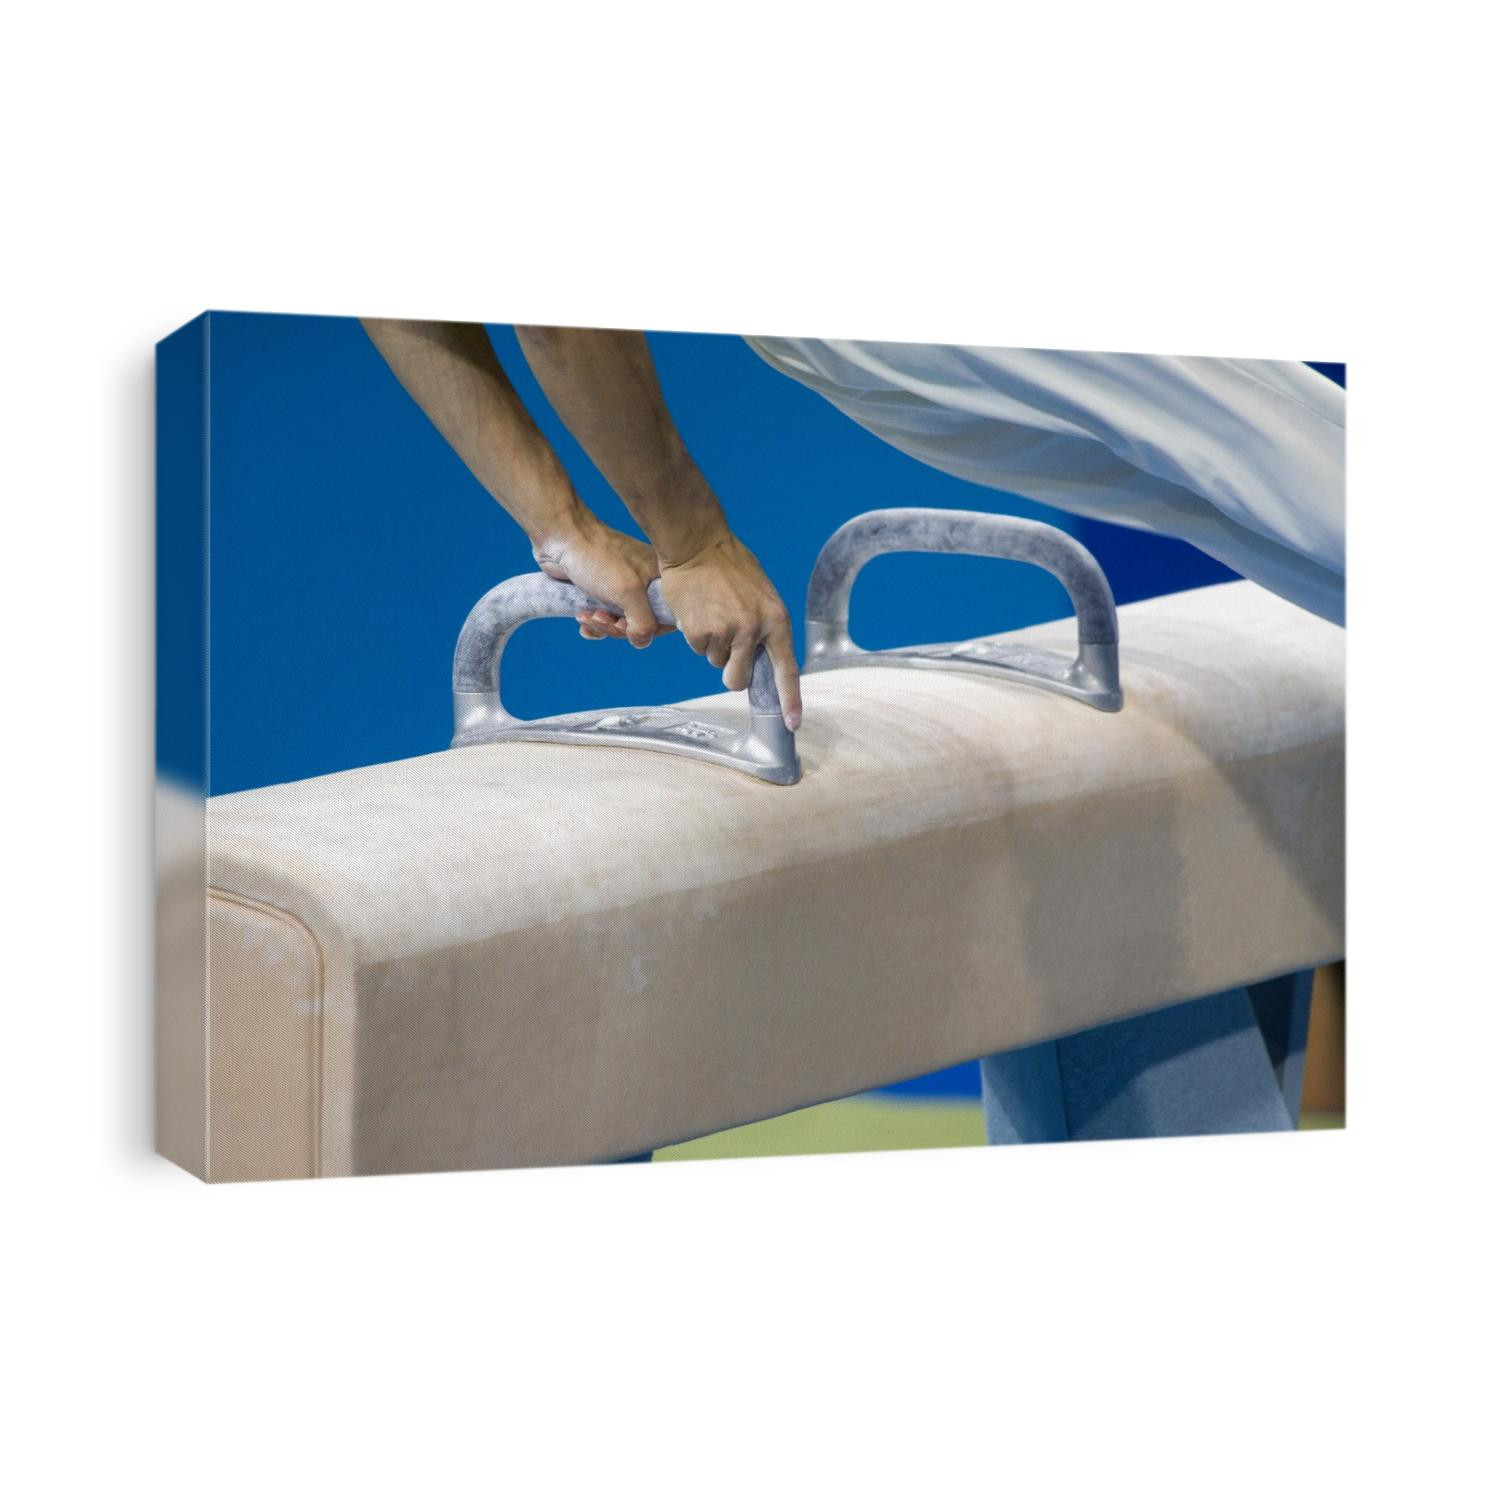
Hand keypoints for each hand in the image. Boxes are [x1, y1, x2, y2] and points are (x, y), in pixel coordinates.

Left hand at [531, 512, 673, 647]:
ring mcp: (623, 587)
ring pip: (621, 623)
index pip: (668, 617)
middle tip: (602, 617)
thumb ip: (644, 622)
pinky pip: (605, 617)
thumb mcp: (628, 593)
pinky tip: (582, 616)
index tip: (629, 626)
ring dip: (603, 625)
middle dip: (618, 628)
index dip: (650, 629)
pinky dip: (593, 622)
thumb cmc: (597, 558)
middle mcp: (645, 583)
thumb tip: (641, 641)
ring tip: (588, 615)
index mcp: (660, 579)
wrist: (561, 538)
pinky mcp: (602, 591)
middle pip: (642, 624)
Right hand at [657, 529, 801, 730]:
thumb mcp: (761, 594)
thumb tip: (758, 657)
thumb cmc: (730, 566)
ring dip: (711, 643)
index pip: (786, 669)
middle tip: (724, 646)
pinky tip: (698, 609)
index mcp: (776, 619)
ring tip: (712, 611)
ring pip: (714, 660)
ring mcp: (726, 631)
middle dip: (728, 672)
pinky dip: (695, 633)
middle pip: (737, 678)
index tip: (792, 723)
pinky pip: (697, 646)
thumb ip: (764, 626)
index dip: (790, 699)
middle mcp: (753, 629)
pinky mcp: (699, 631)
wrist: (697, 543)